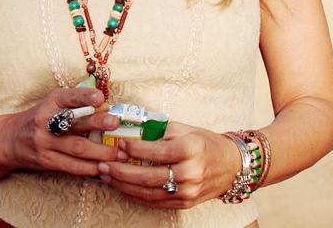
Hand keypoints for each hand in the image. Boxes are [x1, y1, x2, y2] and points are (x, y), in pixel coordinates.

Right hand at [0, 87, 126, 177]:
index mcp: (49, 103)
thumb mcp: (51, 105)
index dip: (84, 97)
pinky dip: (90, 168)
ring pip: (77, 148)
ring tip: (120, 153)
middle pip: (75, 123)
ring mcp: (45, 142)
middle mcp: (45, 121)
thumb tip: (106, 107)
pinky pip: (72, 166)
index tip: (101, 97)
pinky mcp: (46, 161)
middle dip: (97, 123)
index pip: (68, 97)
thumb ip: (74, 105)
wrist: (9, 139)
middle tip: (116, 123)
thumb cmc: (39, 119)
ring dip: (101, 152)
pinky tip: (104, 168)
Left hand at [96, 122, 239, 208]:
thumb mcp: (183, 129)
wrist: (230, 165)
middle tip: (102, 163)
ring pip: (148, 192)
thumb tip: (127, 127)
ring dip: (123, 185)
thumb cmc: (203, 143)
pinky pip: (154, 201)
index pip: (157, 151)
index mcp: (190, 150)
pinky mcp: (184, 203)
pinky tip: (120, 185)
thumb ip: (156, 130)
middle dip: (121, 171)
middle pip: (149, 176)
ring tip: (105, 174)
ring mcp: (187, 191)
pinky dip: (134, 194)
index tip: (118, 143)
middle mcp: (190, 173)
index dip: (135, 148)